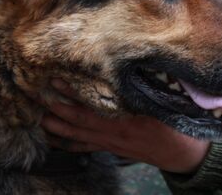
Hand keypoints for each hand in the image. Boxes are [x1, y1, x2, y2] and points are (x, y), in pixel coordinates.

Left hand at [41, 78, 210, 173]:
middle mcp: (114, 132)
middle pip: (78, 122)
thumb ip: (147, 88)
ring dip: (57, 128)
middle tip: (38, 95)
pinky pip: (87, 147)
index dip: (71, 94)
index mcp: (125, 119)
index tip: (56, 79)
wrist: (183, 154)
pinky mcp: (113, 148)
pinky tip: (57, 142)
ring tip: (39, 118)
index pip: (90, 106)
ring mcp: (111, 142)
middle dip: (56, 109)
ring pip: (78, 136)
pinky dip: (70, 144)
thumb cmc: (176, 126)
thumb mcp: (166, 103)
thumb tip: (131, 67)